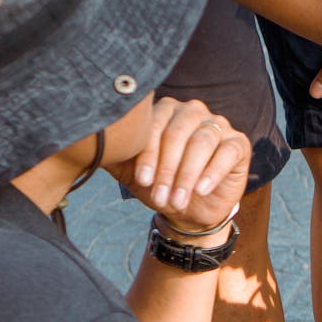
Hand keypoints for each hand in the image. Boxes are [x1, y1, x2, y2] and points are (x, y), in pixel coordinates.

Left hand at [106, 97, 250, 232]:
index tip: (141, 180)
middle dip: (167, 167)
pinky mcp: (239, 143)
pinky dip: (212, 172)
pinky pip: (226, 152)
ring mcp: (218, 125)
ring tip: (177, 199)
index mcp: (165, 111)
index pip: (154, 124)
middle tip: (159, 196)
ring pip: (202, 141)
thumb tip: (83, 141)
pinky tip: (201, 190)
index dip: (148, 153)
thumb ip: (114, 153)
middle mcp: (193, 111)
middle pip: (179, 132)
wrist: (189, 210)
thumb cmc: (158, 184)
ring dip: (187, 174)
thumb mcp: (131, 171)